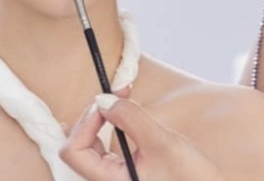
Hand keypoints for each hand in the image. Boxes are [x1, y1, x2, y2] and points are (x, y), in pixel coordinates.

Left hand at [60, 93, 230, 180]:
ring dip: (101, 117)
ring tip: (121, 97)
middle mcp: (106, 180)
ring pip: (88, 143)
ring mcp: (113, 176)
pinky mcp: (122, 170)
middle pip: (78, 144)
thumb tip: (103, 99)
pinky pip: (102, 145)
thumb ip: (131, 119)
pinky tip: (120, 112)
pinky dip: (108, 124)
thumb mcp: (162, 143)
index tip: (109, 103)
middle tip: (119, 91)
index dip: (86, 122)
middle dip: (94, 114)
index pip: (74, 151)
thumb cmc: (189, 176)